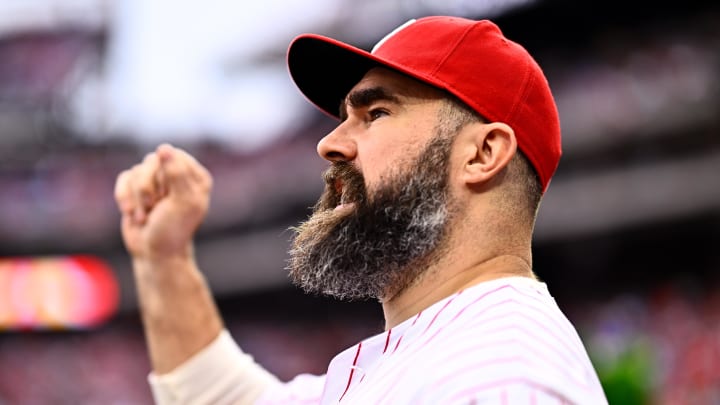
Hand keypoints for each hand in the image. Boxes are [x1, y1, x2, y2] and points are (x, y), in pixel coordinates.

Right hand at [114, 144, 212, 261]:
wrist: (153, 254)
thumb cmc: (173, 230)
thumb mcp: (181, 202)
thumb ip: (176, 173)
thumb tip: (164, 148)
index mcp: (197, 177)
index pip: (172, 156)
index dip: (164, 177)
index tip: (168, 198)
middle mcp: (178, 175)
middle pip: (152, 162)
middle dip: (147, 189)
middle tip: (156, 208)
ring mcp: (157, 181)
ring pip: (136, 171)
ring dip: (136, 198)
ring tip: (145, 216)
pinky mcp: (137, 188)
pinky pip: (124, 178)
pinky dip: (124, 197)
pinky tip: (130, 213)